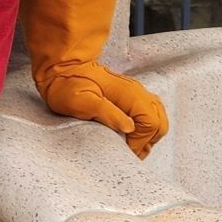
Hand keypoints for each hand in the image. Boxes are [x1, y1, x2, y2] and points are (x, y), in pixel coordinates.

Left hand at [37, 61, 168, 157]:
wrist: (62, 68)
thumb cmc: (67, 85)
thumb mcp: (81, 101)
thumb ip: (106, 112)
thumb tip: (128, 127)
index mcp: (129, 94)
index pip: (151, 123)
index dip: (140, 142)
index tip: (126, 151)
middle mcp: (137, 93)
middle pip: (159, 123)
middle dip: (148, 142)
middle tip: (131, 153)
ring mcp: (136, 94)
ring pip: (157, 119)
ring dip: (148, 137)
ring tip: (132, 147)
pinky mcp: (130, 98)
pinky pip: (148, 115)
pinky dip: (145, 129)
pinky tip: (131, 137)